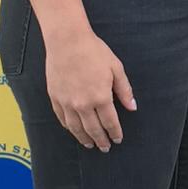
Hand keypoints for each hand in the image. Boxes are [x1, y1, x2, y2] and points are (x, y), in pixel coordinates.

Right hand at [45, 28, 136, 149]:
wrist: (67, 40)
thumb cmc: (94, 51)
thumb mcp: (116, 68)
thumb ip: (124, 90)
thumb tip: (132, 107)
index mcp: (101, 97)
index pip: (110, 122)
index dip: (115, 133)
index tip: (118, 139)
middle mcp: (83, 104)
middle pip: (93, 129)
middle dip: (101, 140)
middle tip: (105, 147)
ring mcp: (67, 102)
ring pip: (76, 128)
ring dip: (84, 139)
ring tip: (90, 145)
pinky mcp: (55, 98)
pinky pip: (63, 118)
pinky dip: (69, 128)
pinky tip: (74, 130)